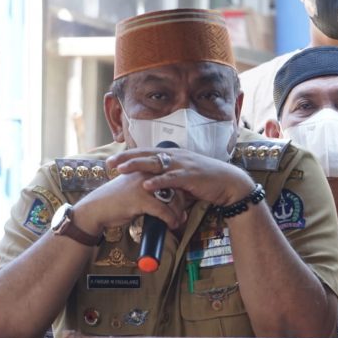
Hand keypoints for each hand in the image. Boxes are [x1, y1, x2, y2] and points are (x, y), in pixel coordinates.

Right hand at [73, 170, 188, 236]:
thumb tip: (164, 197)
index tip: (183, 202)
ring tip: (178, 221)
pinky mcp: (140, 199)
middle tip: (183, 215)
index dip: (178, 190)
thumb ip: (147, 187)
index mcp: (144, 168)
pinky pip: (163, 210)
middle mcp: (145, 174)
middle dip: (181, 203)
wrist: (96, 209)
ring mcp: (143, 186)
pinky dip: (170, 219)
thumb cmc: (114, 200)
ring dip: (178, 213)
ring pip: (171, 198)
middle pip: (173, 186)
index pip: (169, 176)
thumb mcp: (133, 187)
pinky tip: (171, 225)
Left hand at [107, 148, 254, 207]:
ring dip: (137, 166)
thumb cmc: (206, 181)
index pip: (146, 152)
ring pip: (155, 163)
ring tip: (120, 170)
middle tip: (109, 163)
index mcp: (173, 155)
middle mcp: (175, 156)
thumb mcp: (184, 176)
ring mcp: (182, 165)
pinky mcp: (190, 176)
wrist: (229, 183)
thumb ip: (168, 179)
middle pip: (146, 155)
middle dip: (126, 158)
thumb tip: (154, 185)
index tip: (112, 160)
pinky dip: (158, 182)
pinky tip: (146, 185)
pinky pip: (171, 179)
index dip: (128, 155)